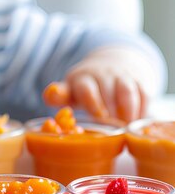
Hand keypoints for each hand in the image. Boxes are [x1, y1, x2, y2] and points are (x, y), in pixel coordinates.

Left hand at [42, 46, 159, 122]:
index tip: (97, 118)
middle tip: (110, 128)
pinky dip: (141, 109)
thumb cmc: (86, 86)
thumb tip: (49, 94)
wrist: (111, 64)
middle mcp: (102, 74)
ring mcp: (121, 76)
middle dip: (109, 112)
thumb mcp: (70, 90)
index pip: (86, 89)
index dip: (93, 104)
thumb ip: (58, 95)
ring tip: (124, 127)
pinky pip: (143, 93)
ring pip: (127, 92)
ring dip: (127, 111)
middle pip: (108, 92)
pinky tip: (135, 121)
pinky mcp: (139, 81)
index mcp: (82, 78)